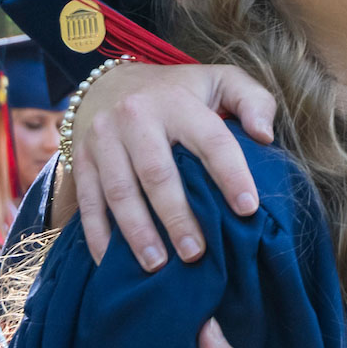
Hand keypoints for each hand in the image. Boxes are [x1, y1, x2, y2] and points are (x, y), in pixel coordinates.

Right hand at [69, 63, 276, 268]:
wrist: (112, 83)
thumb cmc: (181, 92)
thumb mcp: (222, 82)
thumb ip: (253, 101)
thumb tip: (265, 135)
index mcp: (177, 102)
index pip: (210, 140)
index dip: (231, 174)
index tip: (248, 208)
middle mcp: (135, 118)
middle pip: (156, 173)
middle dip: (177, 217)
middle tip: (196, 253)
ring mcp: (102, 139)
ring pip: (119, 191)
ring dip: (138, 233)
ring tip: (157, 265)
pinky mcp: (81, 160)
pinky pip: (88, 202)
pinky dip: (98, 236)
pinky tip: (113, 264)